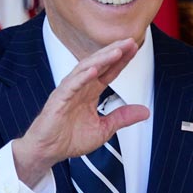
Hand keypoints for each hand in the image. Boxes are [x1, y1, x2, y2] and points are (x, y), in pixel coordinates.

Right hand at [13, 39, 149, 186]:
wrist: (48, 151)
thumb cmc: (70, 139)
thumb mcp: (104, 129)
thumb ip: (122, 118)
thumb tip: (145, 112)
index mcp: (90, 92)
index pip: (109, 71)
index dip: (121, 60)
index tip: (134, 49)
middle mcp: (80, 87)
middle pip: (99, 64)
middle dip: (114, 51)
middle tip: (130, 41)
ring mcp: (68, 91)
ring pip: (86, 69)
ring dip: (101, 59)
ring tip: (117, 50)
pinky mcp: (58, 99)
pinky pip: (71, 85)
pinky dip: (83, 76)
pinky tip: (94, 69)